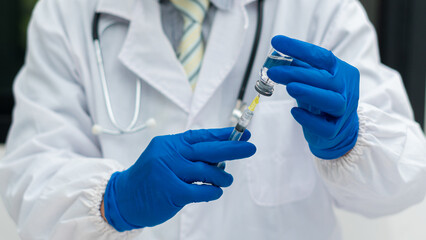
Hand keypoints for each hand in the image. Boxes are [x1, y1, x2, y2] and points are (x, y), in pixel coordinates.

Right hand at [103, 128, 255, 231]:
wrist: (123, 198)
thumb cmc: (149, 178)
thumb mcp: (165, 158)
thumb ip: (189, 154)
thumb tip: (220, 154)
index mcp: (170, 143)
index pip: (202, 135)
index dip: (224, 134)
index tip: (243, 132)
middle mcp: (170, 154)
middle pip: (209, 149)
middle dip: (233, 148)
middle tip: (250, 148)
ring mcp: (170, 172)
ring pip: (208, 171)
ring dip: (222, 177)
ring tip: (226, 180)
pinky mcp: (172, 192)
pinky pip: (202, 191)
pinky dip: (213, 192)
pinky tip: (215, 192)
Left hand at [268, 35, 359, 159]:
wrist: (340, 130)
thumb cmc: (322, 100)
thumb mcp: (313, 80)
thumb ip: (299, 67)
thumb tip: (276, 54)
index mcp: (341, 71)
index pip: (322, 57)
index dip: (299, 49)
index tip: (277, 42)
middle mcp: (346, 89)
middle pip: (325, 79)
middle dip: (297, 74)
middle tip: (273, 71)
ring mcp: (344, 111)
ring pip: (332, 101)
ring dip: (309, 93)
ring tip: (289, 88)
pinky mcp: (335, 130)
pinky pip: (325, 126)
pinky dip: (309, 119)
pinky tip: (295, 112)